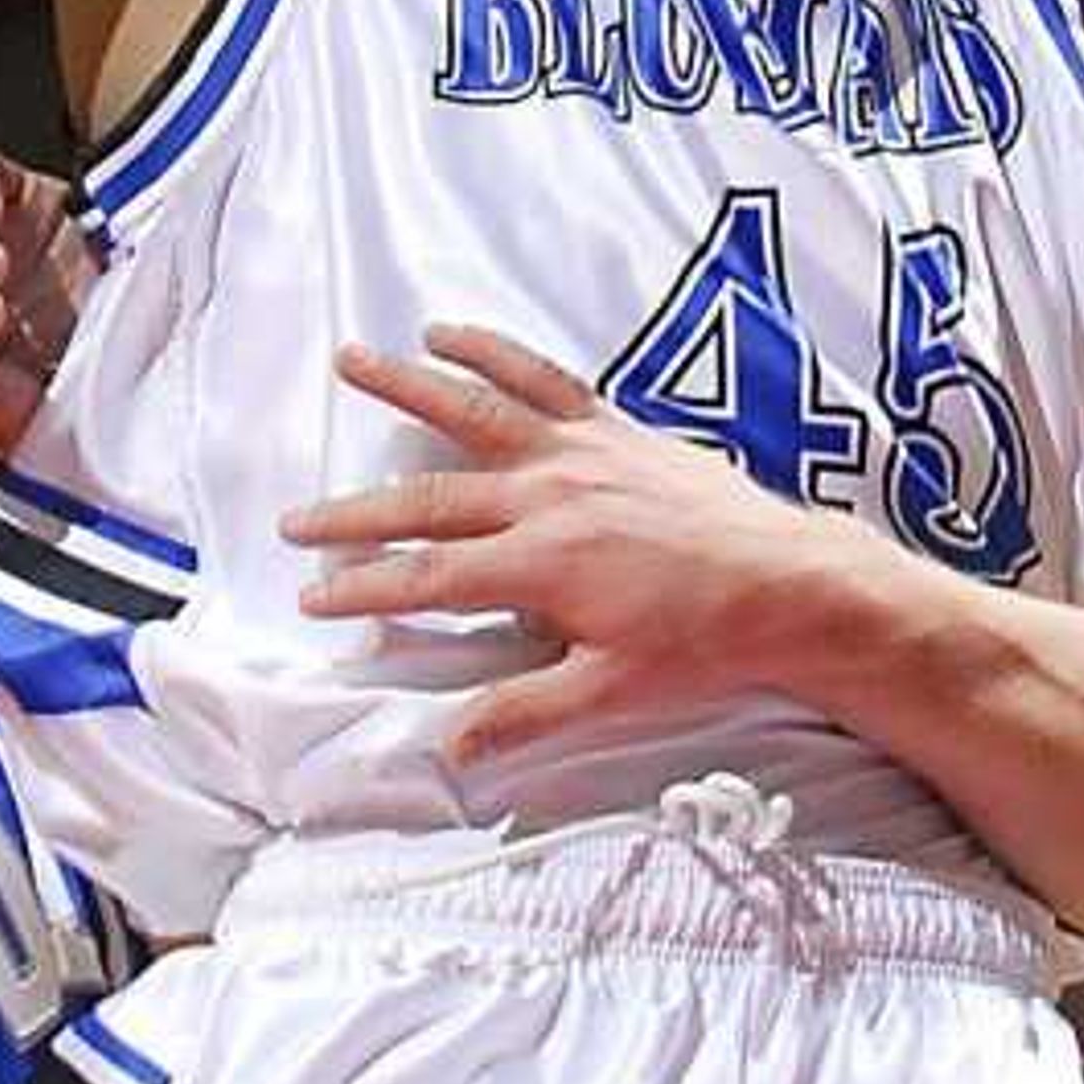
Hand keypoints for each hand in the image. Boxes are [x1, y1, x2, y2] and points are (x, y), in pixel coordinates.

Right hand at [284, 327, 842, 769]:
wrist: (787, 583)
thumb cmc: (703, 643)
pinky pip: (542, 379)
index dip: (364, 589)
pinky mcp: (612, 428)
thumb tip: (446, 748)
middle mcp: (548, 495)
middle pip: (430, 500)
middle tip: (296, 520)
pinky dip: (494, 352)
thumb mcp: (610, 691)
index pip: (429, 578)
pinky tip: (451, 335)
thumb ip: (523, 713)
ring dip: (406, 387)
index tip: (312, 595)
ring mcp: (579, 451)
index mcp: (540, 564)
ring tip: (351, 361)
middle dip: (356, 513)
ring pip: (474, 411)